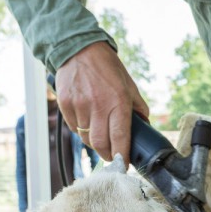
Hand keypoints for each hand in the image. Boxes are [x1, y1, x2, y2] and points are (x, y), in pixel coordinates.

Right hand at [55, 41, 149, 161]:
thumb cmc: (107, 67)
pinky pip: (74, 128)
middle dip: (108, 154)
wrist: (79, 49)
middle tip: (112, 154)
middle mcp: (98, 106)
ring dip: (94, 141)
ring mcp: (79, 105)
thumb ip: (137, 107)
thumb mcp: (129, 84)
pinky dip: (81, 130)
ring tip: (99, 133)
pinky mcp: (65, 104)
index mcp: (118, 102)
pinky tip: (86, 120)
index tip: (125, 163)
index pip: (120, 138)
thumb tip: (145, 126)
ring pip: (86, 138)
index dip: (122, 156)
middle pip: (100, 145)